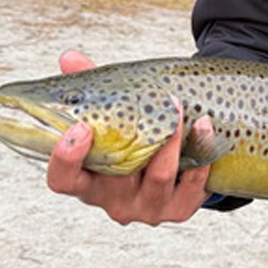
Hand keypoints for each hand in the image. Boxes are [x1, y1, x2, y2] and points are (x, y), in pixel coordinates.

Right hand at [46, 51, 212, 224]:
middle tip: (152, 102)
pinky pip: (192, 183)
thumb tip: (69, 58)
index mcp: (88, 181)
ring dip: (171, 141)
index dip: (66, 159)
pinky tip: (204, 125)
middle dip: (134, 138)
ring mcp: (148, 208)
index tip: (82, 127)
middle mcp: (114, 201)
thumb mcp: (110, 116)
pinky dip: (200, 152)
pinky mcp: (179, 209)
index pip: (63, 180)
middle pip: (116, 178)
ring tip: (179, 108)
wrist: (177, 168)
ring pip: (158, 177)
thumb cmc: (133, 139)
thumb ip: (89, 88)